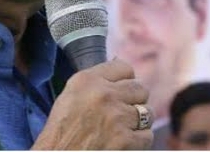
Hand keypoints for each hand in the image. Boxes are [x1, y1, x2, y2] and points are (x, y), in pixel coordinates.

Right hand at [33, 58, 153, 149]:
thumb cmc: (62, 129)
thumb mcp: (70, 94)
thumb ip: (95, 80)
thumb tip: (121, 72)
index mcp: (88, 80)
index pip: (124, 67)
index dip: (125, 80)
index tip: (122, 88)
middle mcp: (104, 94)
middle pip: (140, 88)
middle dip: (135, 100)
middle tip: (123, 111)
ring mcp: (117, 117)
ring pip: (147, 112)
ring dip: (138, 121)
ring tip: (123, 127)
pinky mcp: (125, 139)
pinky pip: (147, 135)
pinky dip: (139, 140)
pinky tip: (124, 141)